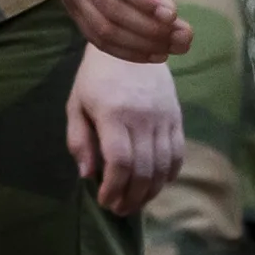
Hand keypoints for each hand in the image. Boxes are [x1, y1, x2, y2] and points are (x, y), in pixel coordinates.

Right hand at [49, 0, 190, 60]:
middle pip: (109, 6)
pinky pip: (94, 35)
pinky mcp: (71, 4)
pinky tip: (154, 52)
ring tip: (176, 46)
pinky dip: (124, 50)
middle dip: (149, 28)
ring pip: (101, 27)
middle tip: (186, 36)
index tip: (174, 13)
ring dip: (140, 44)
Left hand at [64, 47, 184, 214]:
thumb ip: (79, 140)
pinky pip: (178, 154)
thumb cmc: (96, 77)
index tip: (105, 201)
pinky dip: (169, 175)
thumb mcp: (76, 104)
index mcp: (113, 114)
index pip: (120, 162)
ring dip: (150, 192)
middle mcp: (142, 117)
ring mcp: (163, 117)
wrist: (130, 46)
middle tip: (120, 209)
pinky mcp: (176, 117)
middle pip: (143, 170)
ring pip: (163, 167)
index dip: (114, 188)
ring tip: (136, 202)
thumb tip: (88, 176)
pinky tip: (156, 184)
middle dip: (131, 197)